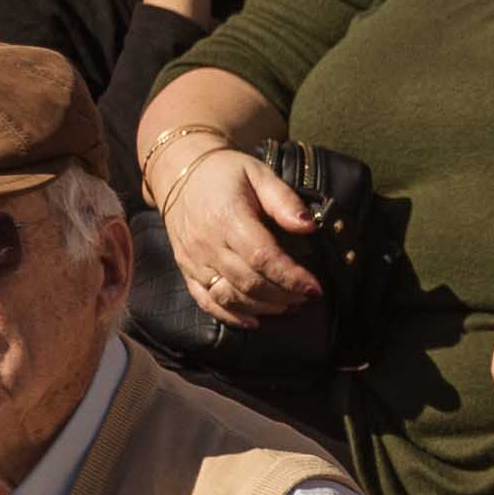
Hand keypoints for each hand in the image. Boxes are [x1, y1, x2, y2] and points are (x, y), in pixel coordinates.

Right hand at [154, 146, 320, 326]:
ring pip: (229, 297)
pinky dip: (230, 317)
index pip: (263, 257)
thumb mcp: (258, 174)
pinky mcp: (186, 269)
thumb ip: (284, 201)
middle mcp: (208, 242)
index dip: (290, 277)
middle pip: (248, 282)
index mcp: (228, 217)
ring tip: (288, 306)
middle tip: (305, 297)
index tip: (313, 287)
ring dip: (262, 308)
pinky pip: (206, 301)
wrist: (180, 172)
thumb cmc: (224, 173)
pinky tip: (253, 321)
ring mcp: (194, 259)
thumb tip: (311, 225)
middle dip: (282, 295)